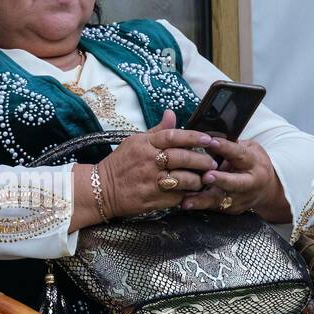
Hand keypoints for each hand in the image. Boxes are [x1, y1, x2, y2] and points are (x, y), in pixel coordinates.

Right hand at [99, 109, 216, 216]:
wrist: (100, 189)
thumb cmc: (120, 164)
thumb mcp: (134, 142)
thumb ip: (157, 130)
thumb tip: (172, 113)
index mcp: (145, 144)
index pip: (173, 136)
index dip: (194, 137)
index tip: (208, 140)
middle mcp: (148, 162)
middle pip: (181, 158)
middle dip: (201, 160)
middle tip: (213, 162)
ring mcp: (150, 182)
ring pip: (182, 179)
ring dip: (197, 180)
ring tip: (203, 179)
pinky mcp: (152, 200)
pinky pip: (176, 197)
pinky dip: (186, 195)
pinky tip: (190, 193)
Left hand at [180, 137, 285, 218]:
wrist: (267, 190)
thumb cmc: (252, 163)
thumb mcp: (248, 149)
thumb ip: (231, 145)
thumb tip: (207, 136)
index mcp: (254, 163)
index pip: (240, 154)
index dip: (226, 148)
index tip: (211, 142)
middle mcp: (249, 183)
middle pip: (236, 183)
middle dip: (221, 180)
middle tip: (206, 177)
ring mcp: (241, 198)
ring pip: (222, 200)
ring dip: (203, 200)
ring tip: (187, 200)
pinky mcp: (232, 210)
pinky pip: (214, 208)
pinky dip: (199, 205)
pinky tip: (184, 203)